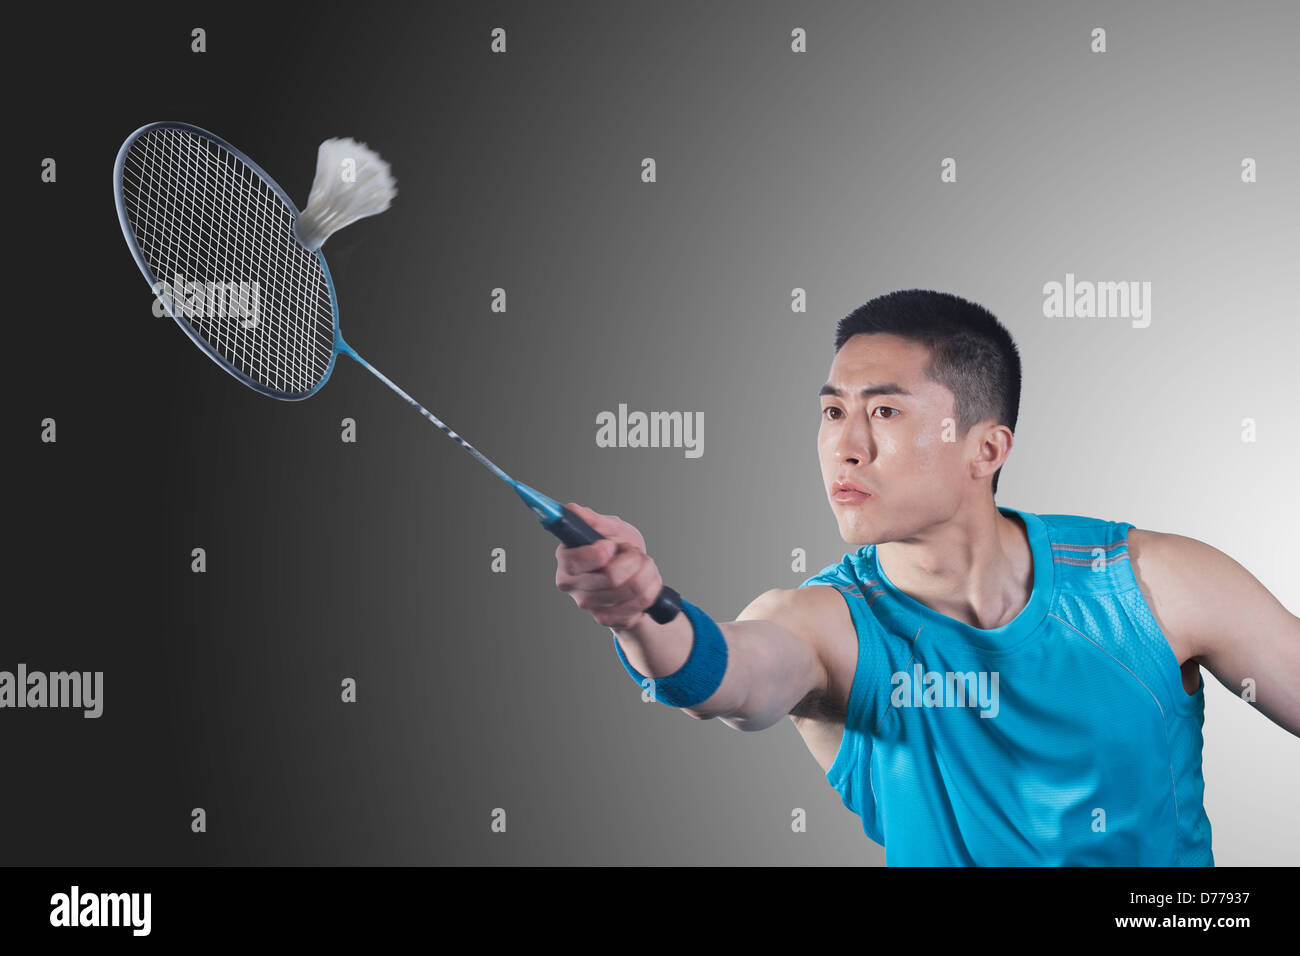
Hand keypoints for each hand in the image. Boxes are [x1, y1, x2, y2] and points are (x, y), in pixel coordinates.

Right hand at [554, 503, 663, 629]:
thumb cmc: (617, 549)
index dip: (601, 553)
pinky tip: (646, 582)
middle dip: (634, 559)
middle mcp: (571, 585)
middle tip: (634, 553)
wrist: (632, 576)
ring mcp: (588, 605)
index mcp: (566, 559)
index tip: (613, 545)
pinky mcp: (606, 619)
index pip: (577, 561)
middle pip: (611, 577)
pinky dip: (651, 588)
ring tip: (644, 566)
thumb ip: (593, 521)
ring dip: (647, 572)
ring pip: (632, 589)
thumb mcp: (610, 528)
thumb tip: (571, 510)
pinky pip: (640, 603)